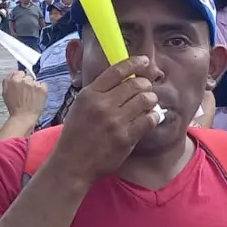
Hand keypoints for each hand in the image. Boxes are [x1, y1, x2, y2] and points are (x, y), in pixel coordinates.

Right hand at [2, 71, 47, 118]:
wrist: (23, 117)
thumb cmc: (14, 107)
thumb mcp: (5, 92)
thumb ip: (8, 81)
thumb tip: (13, 73)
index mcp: (13, 80)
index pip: (20, 72)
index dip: (21, 78)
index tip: (21, 85)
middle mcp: (24, 80)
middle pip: (28, 77)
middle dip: (27, 83)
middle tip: (26, 93)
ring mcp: (34, 84)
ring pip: (35, 81)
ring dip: (34, 86)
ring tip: (31, 96)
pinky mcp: (42, 88)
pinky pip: (43, 84)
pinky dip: (41, 89)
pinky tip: (37, 96)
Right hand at [54, 56, 161, 185]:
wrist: (72, 165)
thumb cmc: (77, 135)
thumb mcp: (80, 106)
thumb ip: (100, 92)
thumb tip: (125, 78)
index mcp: (89, 94)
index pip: (117, 70)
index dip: (135, 63)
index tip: (145, 61)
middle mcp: (102, 105)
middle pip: (135, 84)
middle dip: (146, 84)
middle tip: (147, 89)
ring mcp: (115, 122)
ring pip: (145, 100)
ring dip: (151, 99)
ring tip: (149, 103)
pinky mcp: (125, 138)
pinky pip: (148, 120)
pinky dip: (153, 116)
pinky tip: (151, 117)